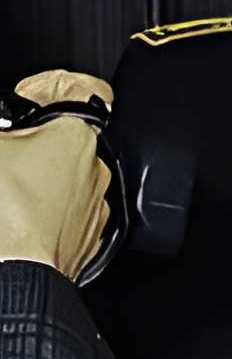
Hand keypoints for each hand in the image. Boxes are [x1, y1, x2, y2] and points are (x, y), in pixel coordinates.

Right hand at [0, 70, 112, 276]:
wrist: (15, 273)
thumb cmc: (3, 213)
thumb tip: (2, 126)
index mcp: (74, 136)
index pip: (84, 88)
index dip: (49, 86)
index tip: (28, 95)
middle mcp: (95, 169)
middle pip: (65, 136)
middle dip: (33, 138)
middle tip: (5, 148)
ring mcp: (94, 204)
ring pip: (65, 174)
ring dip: (38, 173)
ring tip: (7, 187)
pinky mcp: (87, 234)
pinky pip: (66, 207)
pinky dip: (45, 204)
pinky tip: (17, 213)